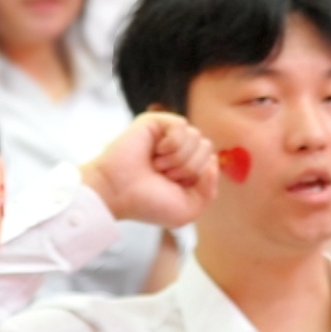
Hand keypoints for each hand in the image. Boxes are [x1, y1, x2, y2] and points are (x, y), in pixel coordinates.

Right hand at [82, 111, 219, 226]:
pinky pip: (182, 126)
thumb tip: (212, 163)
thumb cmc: (148, 203)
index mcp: (187, 167)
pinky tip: (155, 153)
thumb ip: (209, 191)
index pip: (212, 161)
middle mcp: (178, 149)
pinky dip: (172, 144)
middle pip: (207, 148)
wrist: (118, 194)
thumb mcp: (188, 209)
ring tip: (157, 166)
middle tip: (164, 176)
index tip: (175, 187)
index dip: (198, 178)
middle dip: (189, 169)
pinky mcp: (155, 122)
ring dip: (178, 159)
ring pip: (197, 137)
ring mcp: (167, 135)